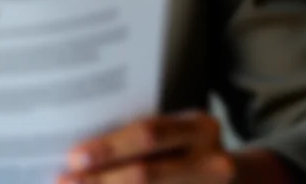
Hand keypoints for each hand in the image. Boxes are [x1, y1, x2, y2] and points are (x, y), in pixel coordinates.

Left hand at [58, 112, 234, 182]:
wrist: (242, 182)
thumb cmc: (188, 149)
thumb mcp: (176, 132)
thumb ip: (142, 136)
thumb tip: (79, 152)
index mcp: (200, 128)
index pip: (148, 134)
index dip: (110, 147)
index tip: (73, 157)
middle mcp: (213, 162)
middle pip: (147, 174)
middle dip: (101, 181)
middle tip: (63, 181)